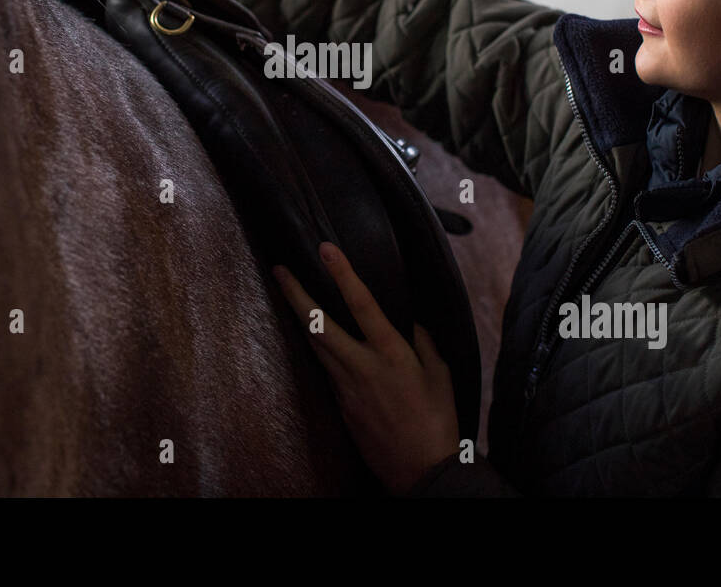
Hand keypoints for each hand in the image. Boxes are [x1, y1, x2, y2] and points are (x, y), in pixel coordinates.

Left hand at [271, 241, 460, 495]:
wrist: (422, 471)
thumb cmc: (437, 421)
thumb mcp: (441, 375)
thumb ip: (424, 343)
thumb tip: (412, 323)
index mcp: (392, 354)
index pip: (362, 304)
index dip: (343, 274)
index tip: (326, 250)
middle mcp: (362, 366)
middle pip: (318, 324)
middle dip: (296, 294)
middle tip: (279, 270)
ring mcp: (346, 387)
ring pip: (315, 346)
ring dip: (301, 319)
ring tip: (290, 295)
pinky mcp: (341, 406)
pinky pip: (326, 370)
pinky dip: (319, 350)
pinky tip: (317, 339)